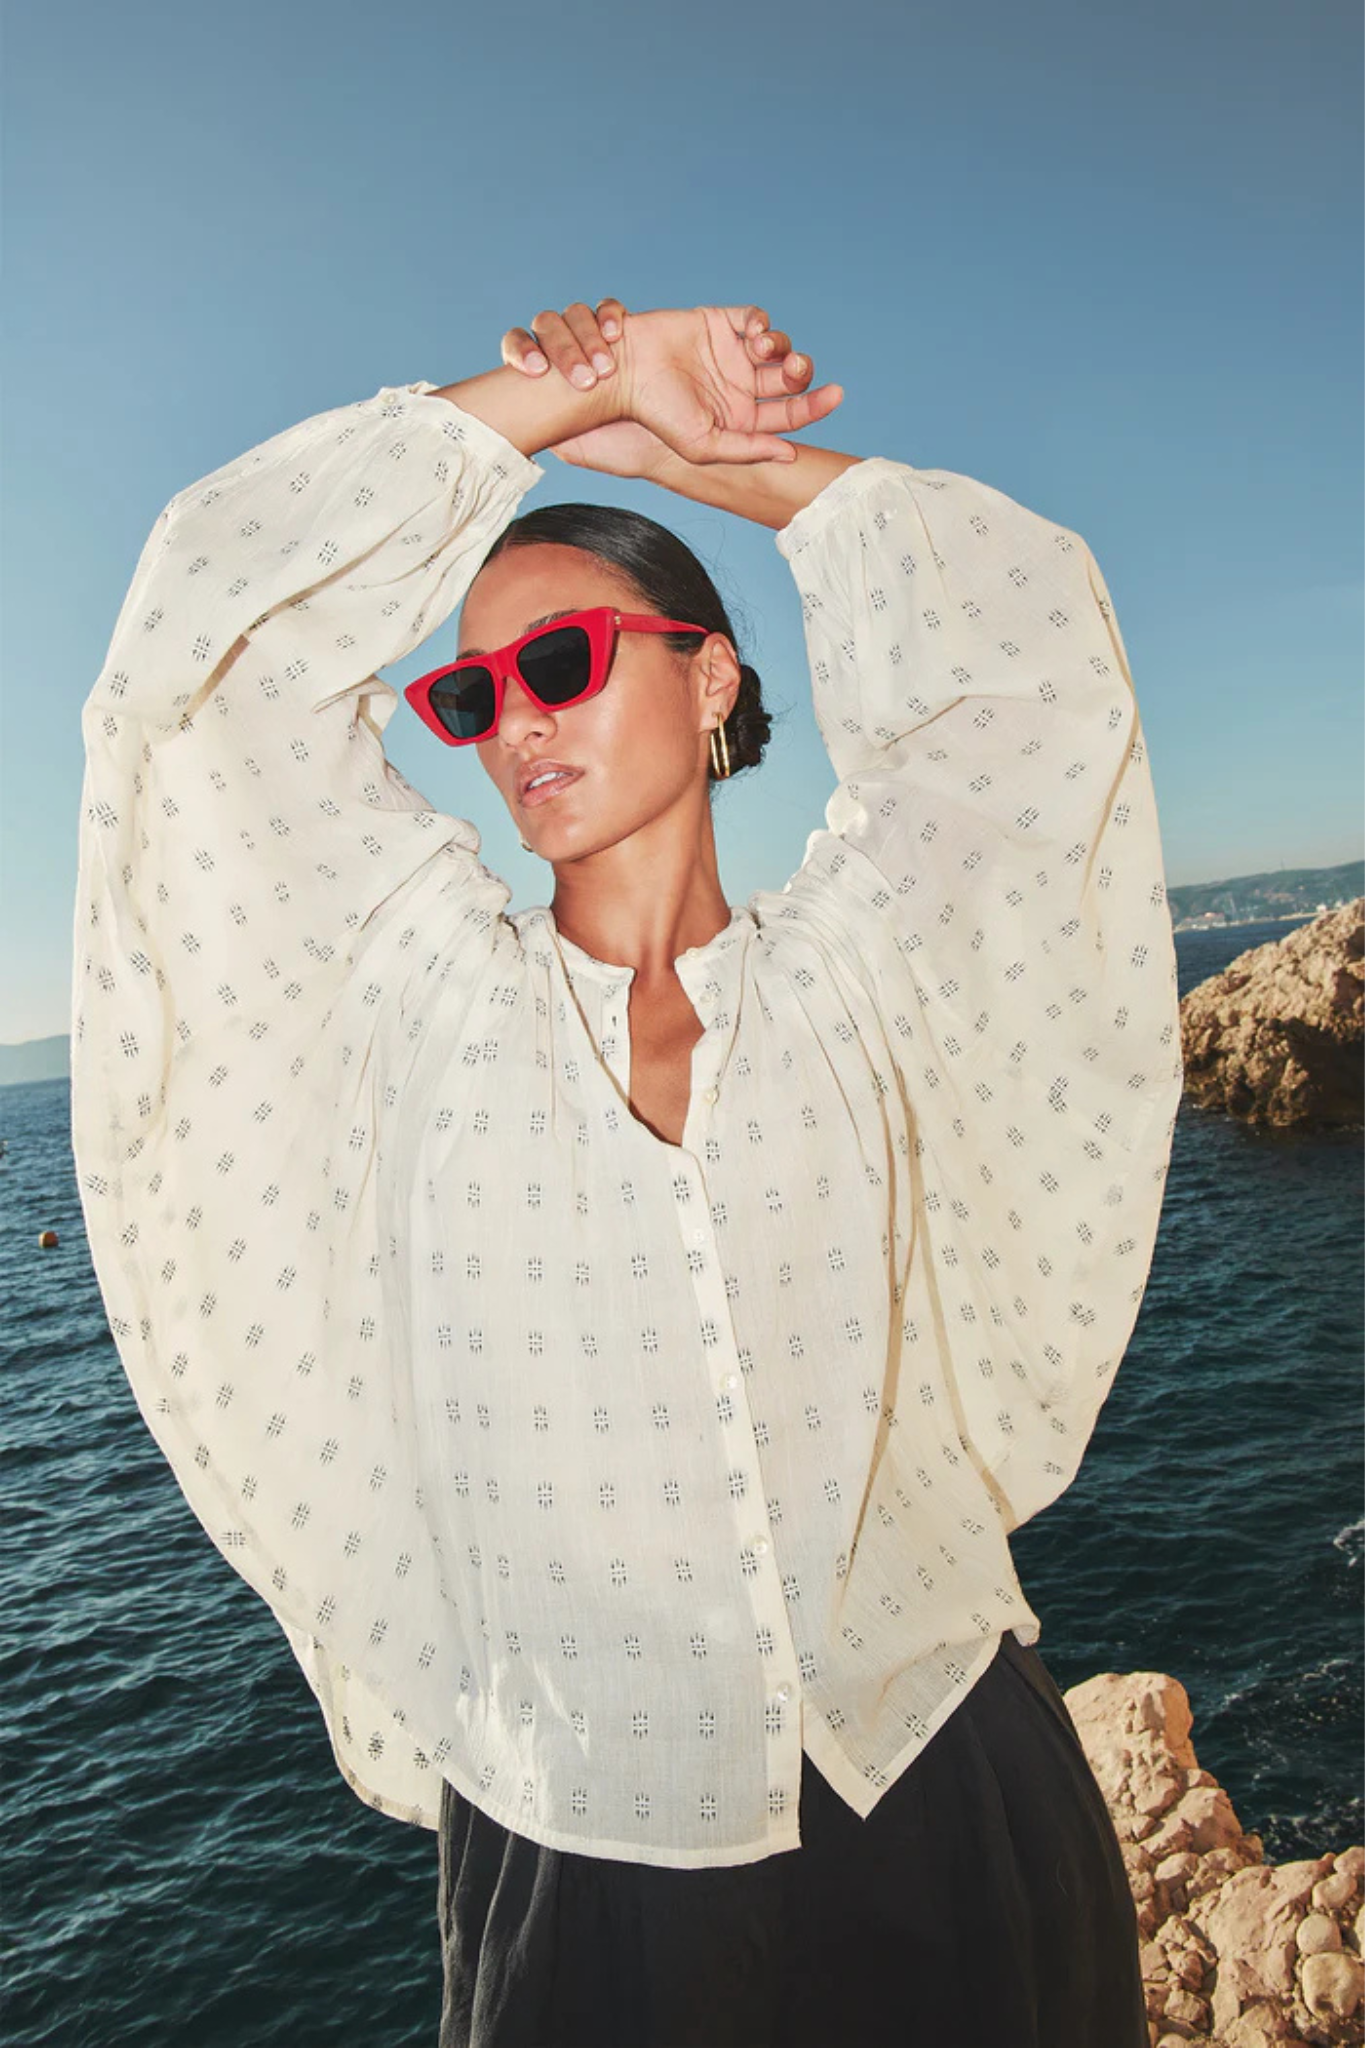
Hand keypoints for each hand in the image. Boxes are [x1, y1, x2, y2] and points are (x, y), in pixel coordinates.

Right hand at [501, 297, 841, 466]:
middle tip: (794, 367)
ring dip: (781, 345)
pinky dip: (762, 322)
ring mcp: (733, 354)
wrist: (625, 375)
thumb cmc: (658, 415)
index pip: (790, 413)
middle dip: (801, 370)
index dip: (816, 405)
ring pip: (777, 346)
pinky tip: (754, 332)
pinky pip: (755, 318)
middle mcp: (742, 387)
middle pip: (790, 378)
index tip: (835, 396)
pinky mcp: (720, 323)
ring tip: (762, 348)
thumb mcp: (703, 444)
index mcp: (743, 419)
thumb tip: (790, 454)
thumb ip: (747, 450)